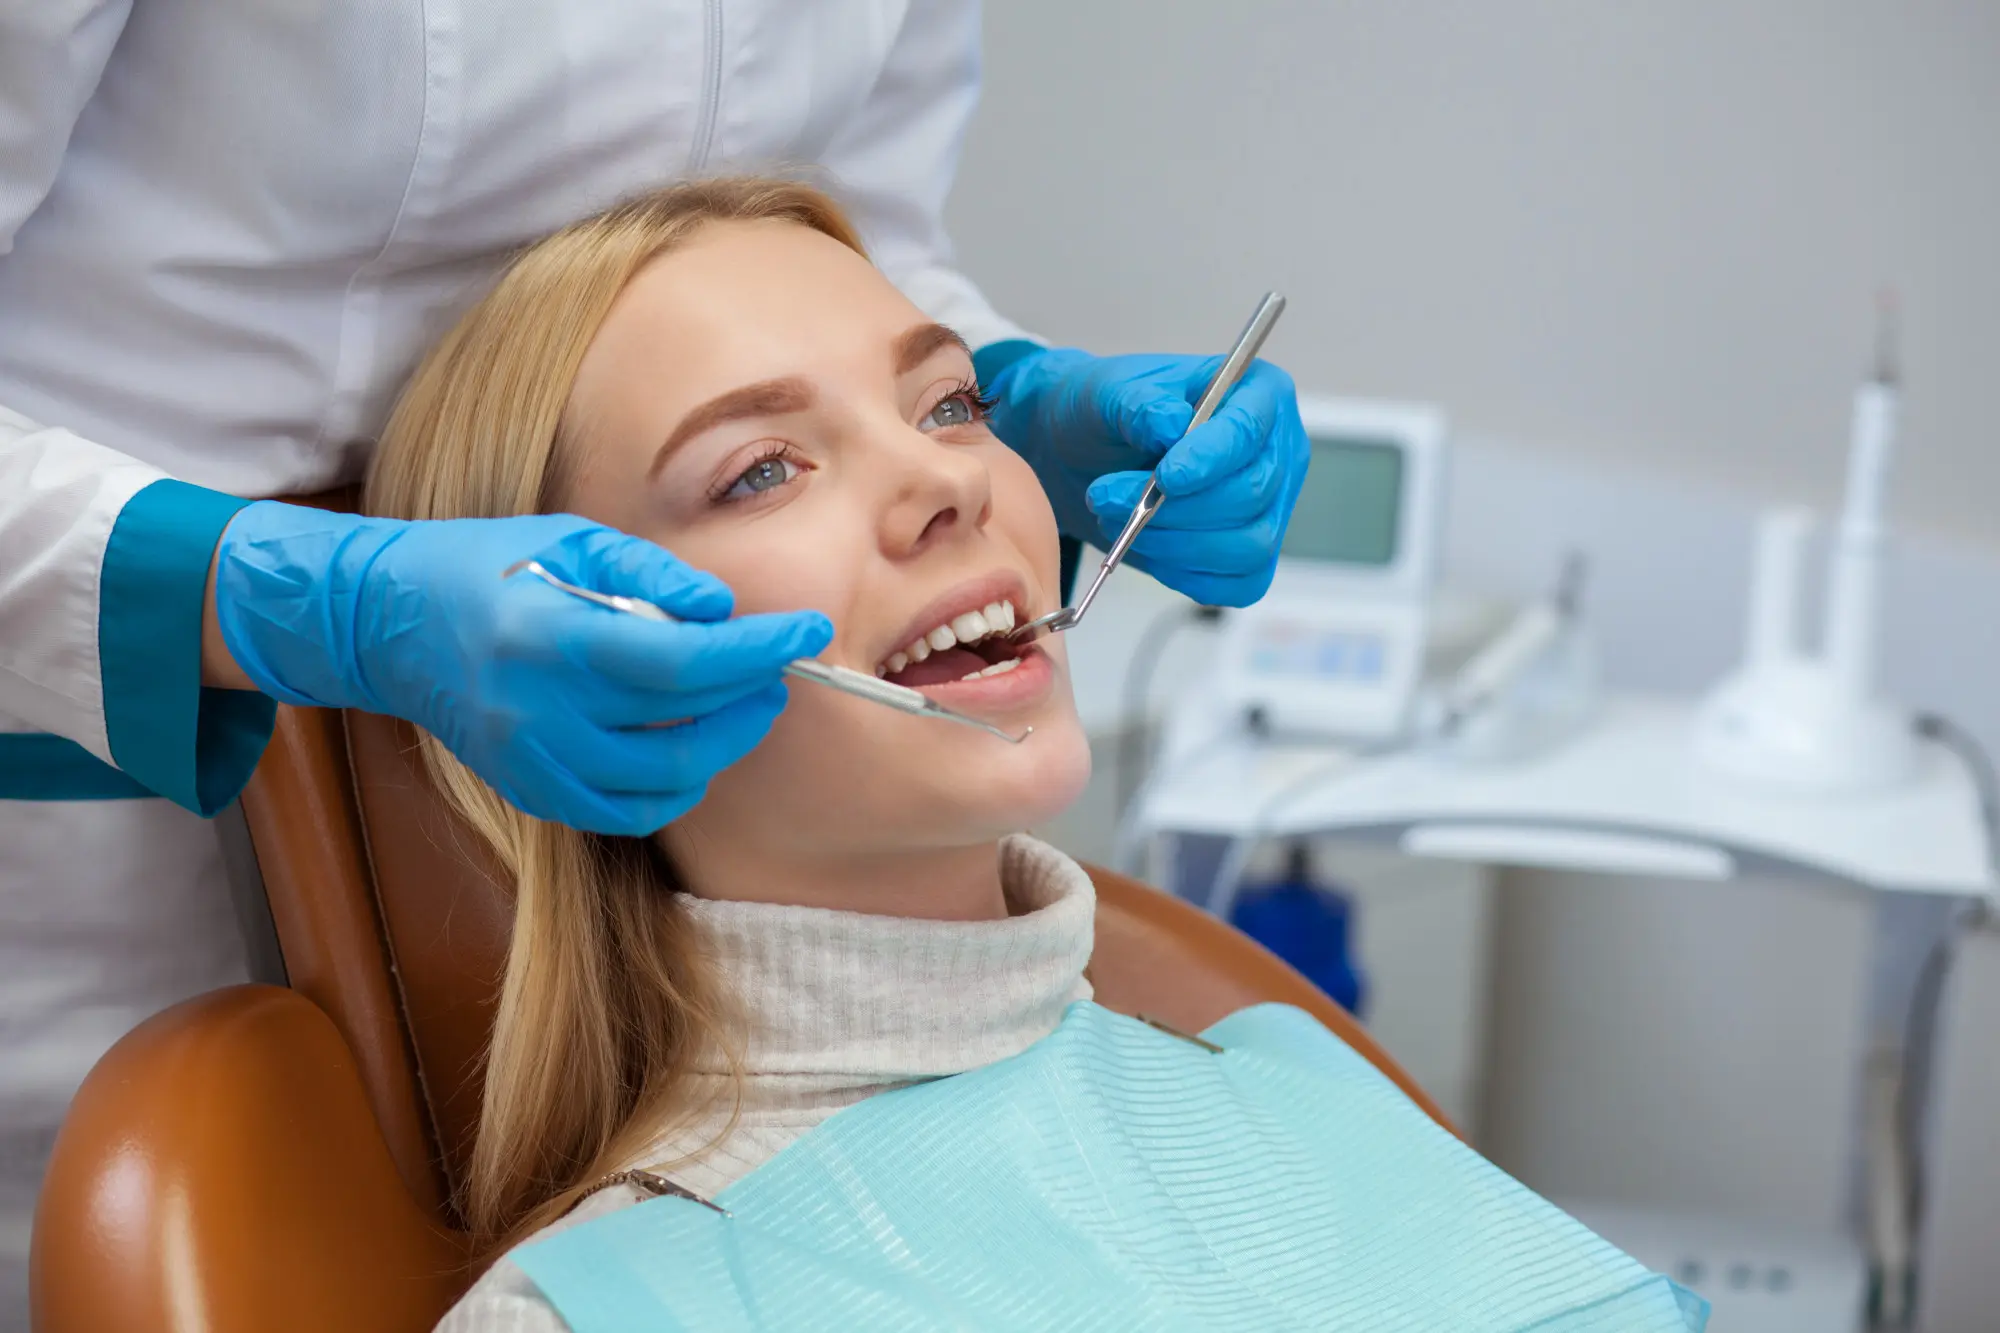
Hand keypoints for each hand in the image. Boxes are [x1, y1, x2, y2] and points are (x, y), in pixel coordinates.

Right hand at [210, 503, 830, 834]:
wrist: (387, 623)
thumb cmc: (486, 566)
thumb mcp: (569, 540)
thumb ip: (652, 574)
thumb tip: (724, 609)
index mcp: (551, 637)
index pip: (682, 661)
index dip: (756, 651)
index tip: (807, 631)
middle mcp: (540, 711)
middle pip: (682, 726)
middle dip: (750, 697)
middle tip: (777, 667)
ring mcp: (532, 762)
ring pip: (663, 781)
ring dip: (722, 745)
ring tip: (743, 703)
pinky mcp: (529, 791)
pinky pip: (626, 812)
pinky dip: (674, 786)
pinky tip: (690, 746)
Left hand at [984, 348, 1308, 605]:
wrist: (1090, 456)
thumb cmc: (1111, 414)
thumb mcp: (1110, 392)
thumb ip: (1139, 404)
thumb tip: (1171, 424)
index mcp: (1259, 393)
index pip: (1249, 431)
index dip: (1210, 459)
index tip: (1165, 478)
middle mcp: (1278, 452)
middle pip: (1251, 494)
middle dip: (1175, 508)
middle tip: (1107, 497)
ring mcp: (1272, 509)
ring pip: (1247, 546)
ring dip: (1173, 544)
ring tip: (1117, 522)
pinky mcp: (1251, 557)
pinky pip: (1235, 584)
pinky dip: (1184, 574)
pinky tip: (1145, 548)